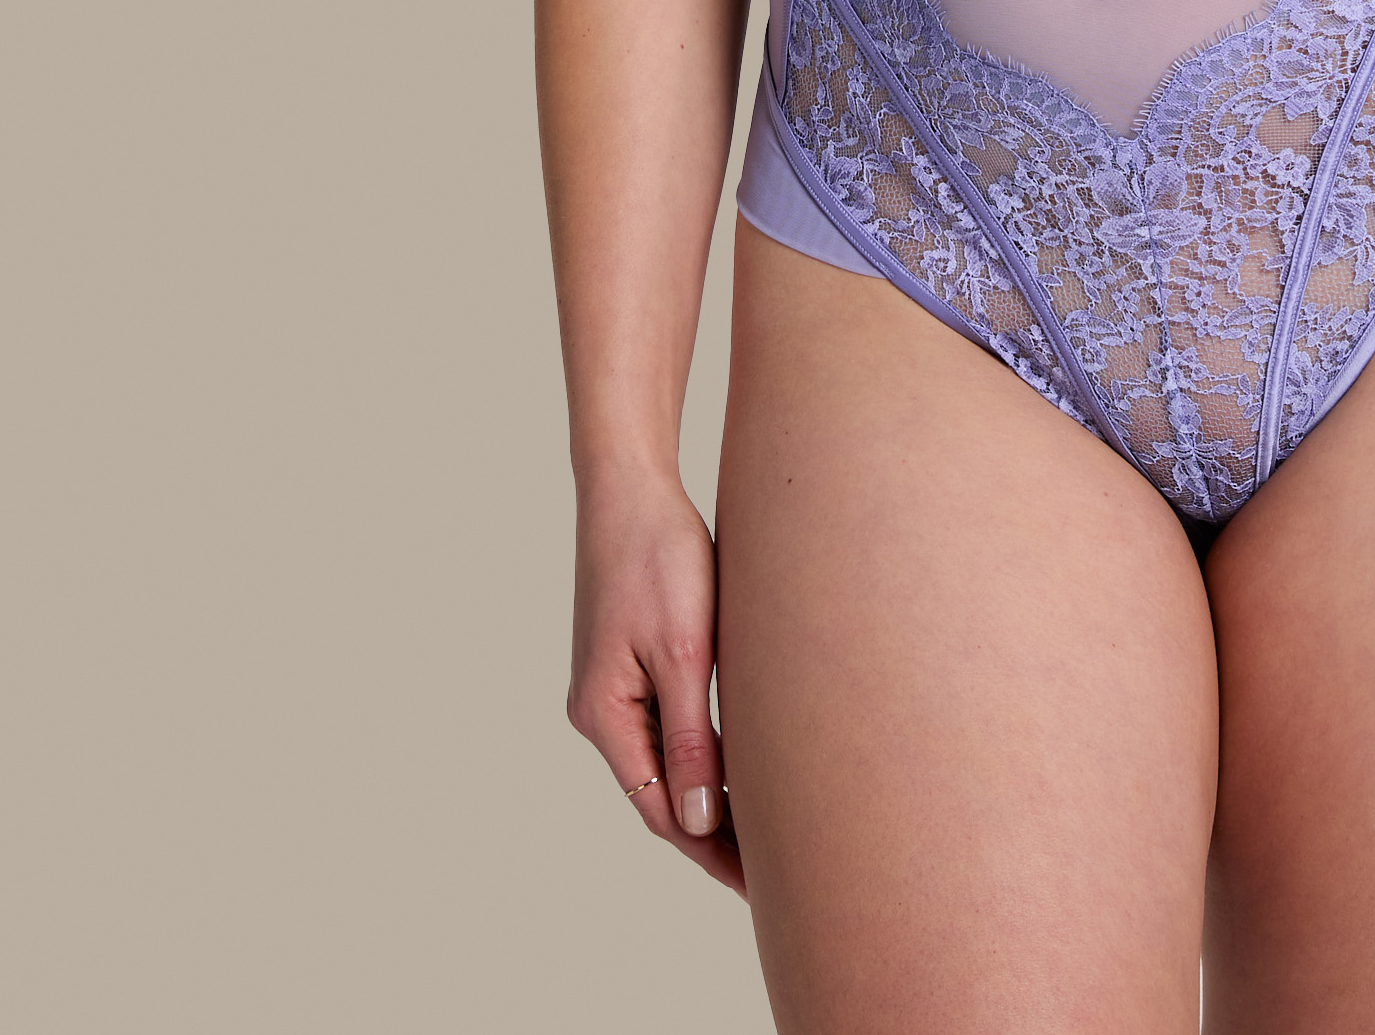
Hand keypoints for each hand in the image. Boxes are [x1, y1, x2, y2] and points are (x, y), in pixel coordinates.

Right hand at [566, 468, 744, 891]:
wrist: (631, 488)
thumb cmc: (659, 557)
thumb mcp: (684, 650)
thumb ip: (691, 736)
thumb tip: (700, 820)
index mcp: (604, 715)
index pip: (661, 808)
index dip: (711, 851)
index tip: (760, 885)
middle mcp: (599, 712)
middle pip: (660, 794)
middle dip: (714, 835)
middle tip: (775, 877)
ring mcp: (611, 689)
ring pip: (665, 764)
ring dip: (710, 797)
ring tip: (766, 835)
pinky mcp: (630, 664)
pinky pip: (667, 729)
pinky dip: (703, 756)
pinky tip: (739, 769)